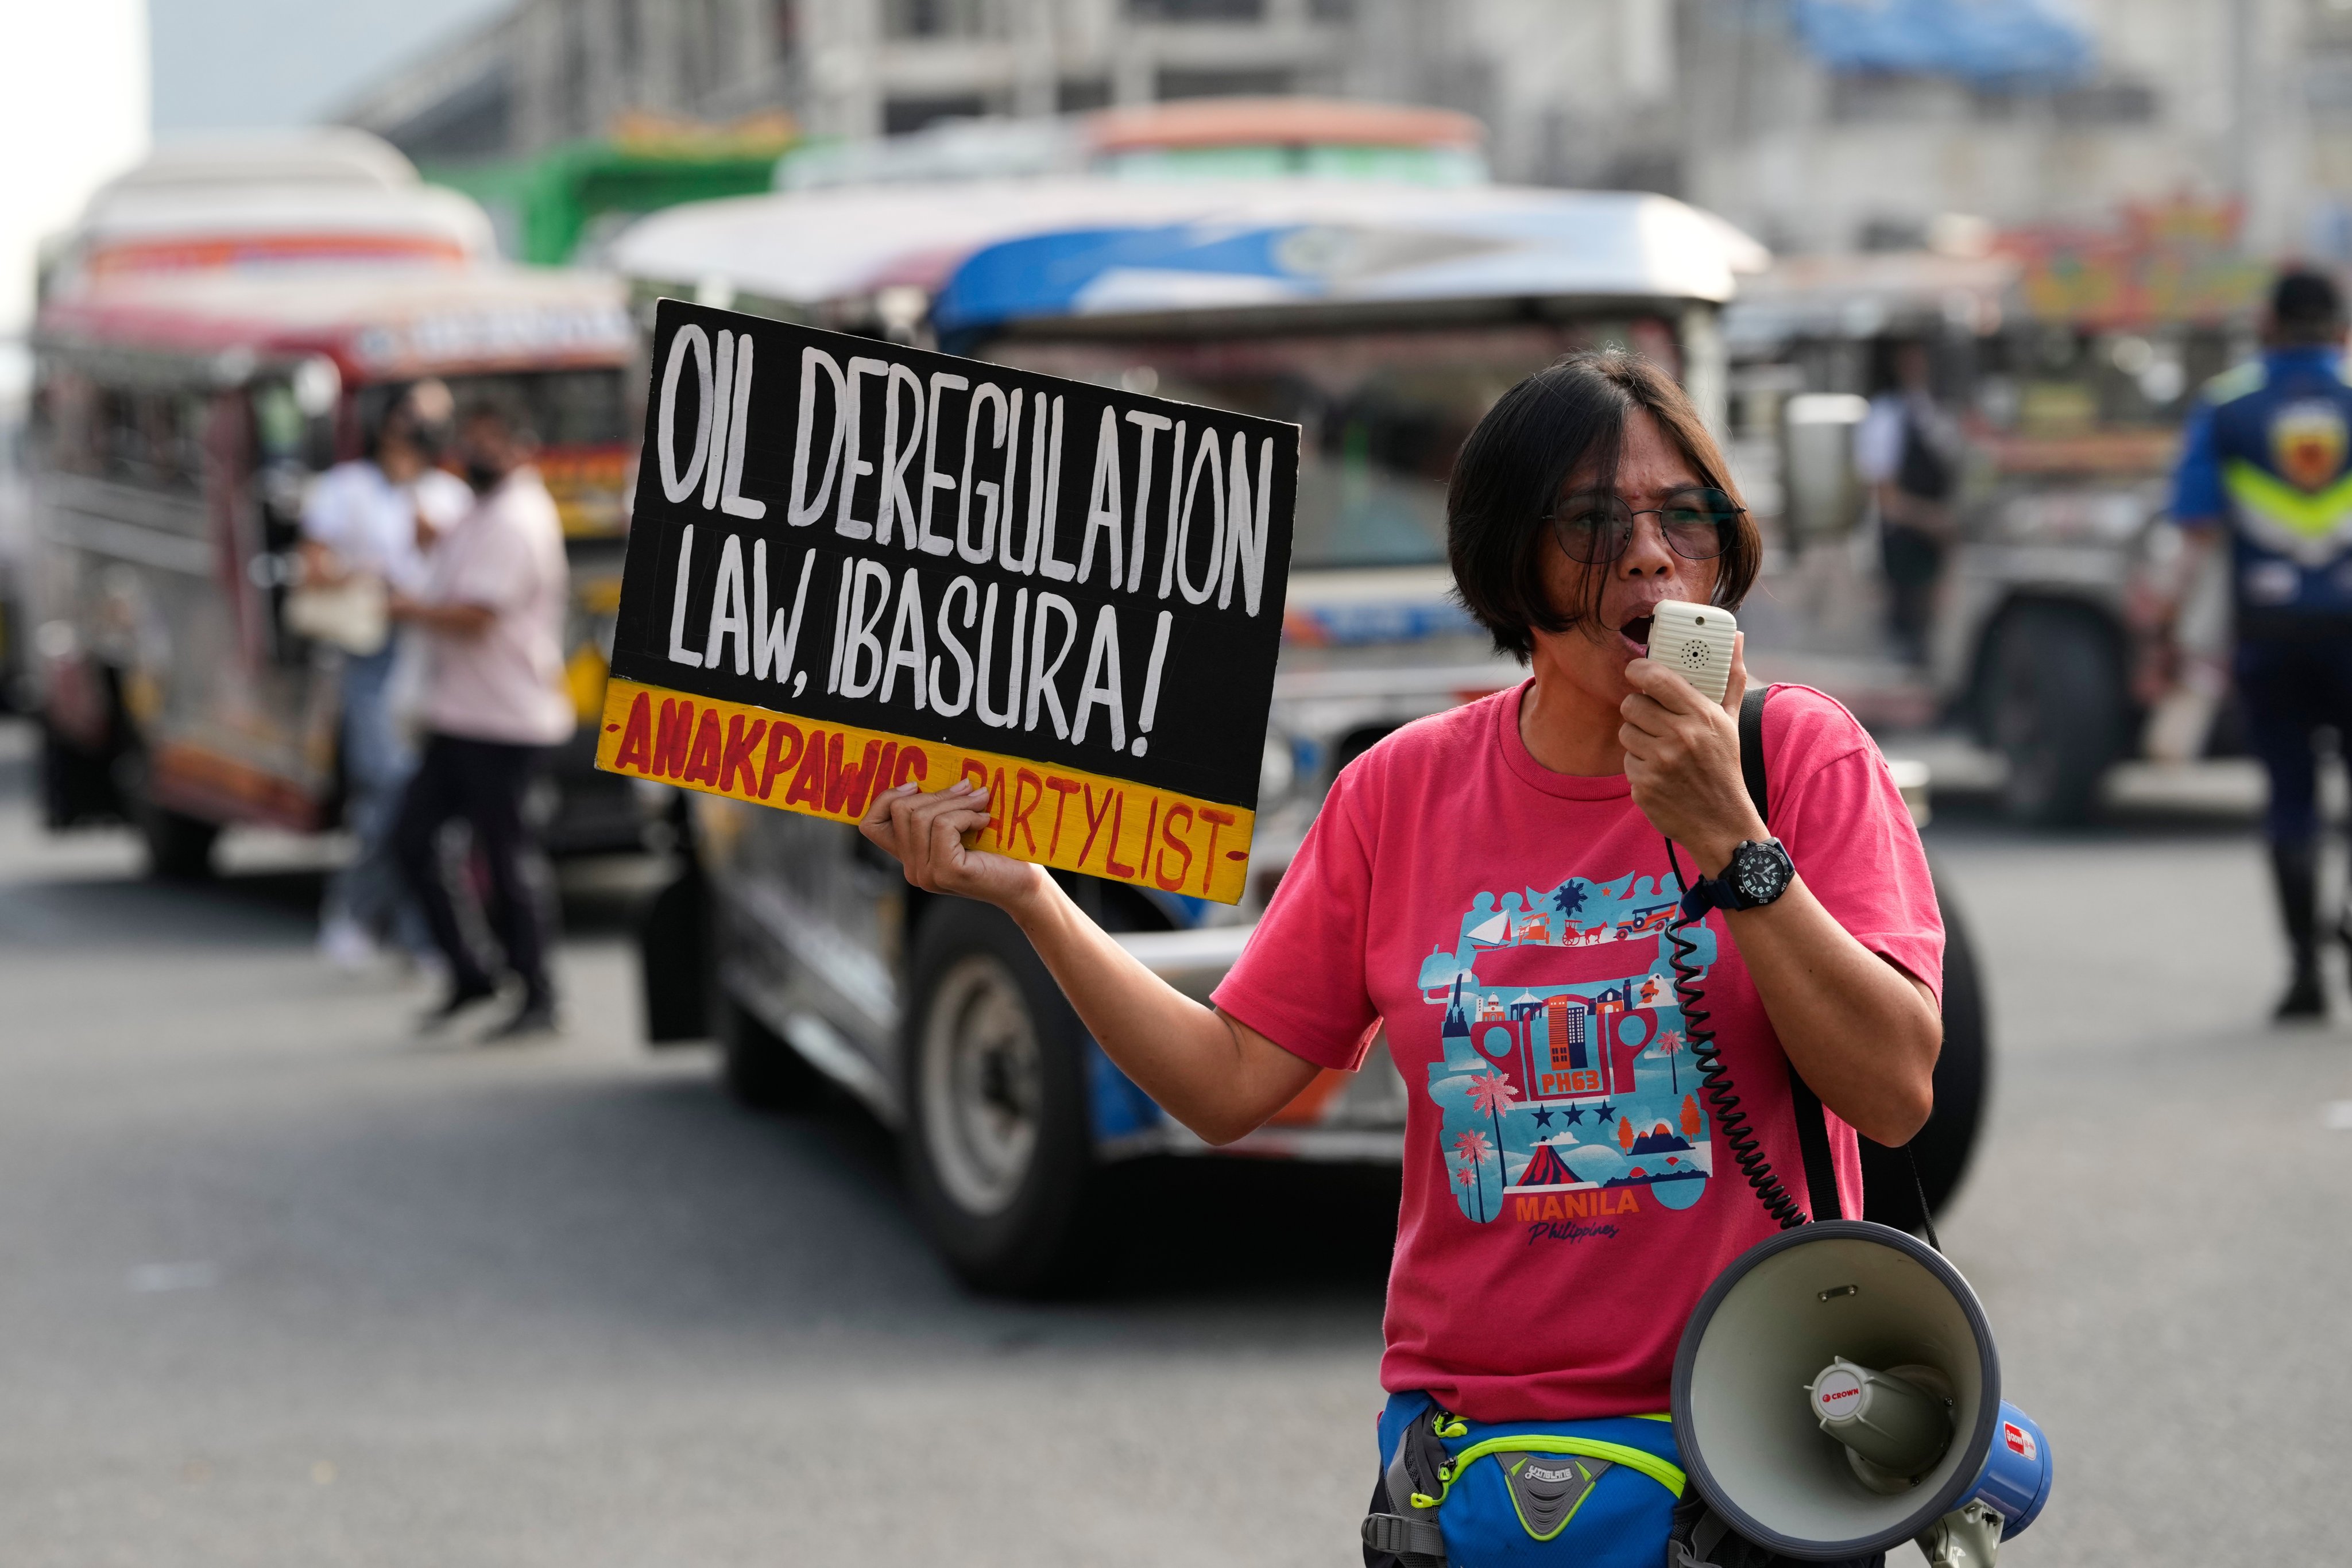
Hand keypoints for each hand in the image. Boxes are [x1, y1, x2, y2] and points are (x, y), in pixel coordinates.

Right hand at [859, 779, 1047, 909]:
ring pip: (922, 816)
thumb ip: (940, 810)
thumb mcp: (960, 826)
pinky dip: (966, 815)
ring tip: (982, 803)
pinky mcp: (945, 872)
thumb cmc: (998, 852)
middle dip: (938, 793)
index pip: (870, 825)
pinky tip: (985, 822)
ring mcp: (926, 874)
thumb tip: (937, 772)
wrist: (1024, 884)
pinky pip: (943, 826)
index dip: (886, 798)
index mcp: (911, 856)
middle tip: (970, 789)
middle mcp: (911, 869)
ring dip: (956, 802)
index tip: (916, 785)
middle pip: (902, 810)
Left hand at [1620, 632, 1765, 873]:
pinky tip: (1659, 771)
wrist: (1722, 823)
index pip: (1656, 678)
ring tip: (1661, 747)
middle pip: (1632, 704)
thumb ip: (1730, 677)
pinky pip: (1626, 761)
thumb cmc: (1724, 766)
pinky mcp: (1643, 785)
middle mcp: (1680, 737)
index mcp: (1702, 716)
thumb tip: (1737, 638)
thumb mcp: (1731, 722)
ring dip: (1638, 737)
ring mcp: (1659, 763)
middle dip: (1639, 709)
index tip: (1635, 670)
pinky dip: (1638, 765)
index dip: (1638, 670)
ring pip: (1625, 732)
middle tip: (1652, 717)